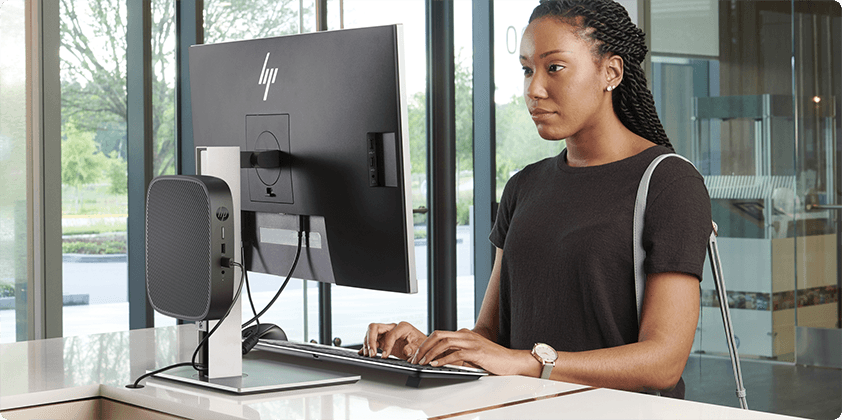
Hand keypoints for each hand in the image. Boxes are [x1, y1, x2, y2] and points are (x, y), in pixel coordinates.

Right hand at [359, 321, 426, 359]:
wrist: (422, 348)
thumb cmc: (422, 346)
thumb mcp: (420, 347)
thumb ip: (413, 348)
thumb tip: (405, 350)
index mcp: (403, 327)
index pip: (390, 334)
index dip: (387, 345)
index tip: (385, 356)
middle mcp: (393, 328)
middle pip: (375, 327)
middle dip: (370, 340)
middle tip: (371, 354)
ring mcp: (386, 333)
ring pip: (371, 334)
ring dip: (367, 344)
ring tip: (368, 356)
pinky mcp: (383, 340)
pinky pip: (372, 341)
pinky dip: (366, 346)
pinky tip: (362, 352)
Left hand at [410, 328, 528, 375]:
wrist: (511, 360)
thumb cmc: (492, 358)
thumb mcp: (471, 353)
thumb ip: (457, 352)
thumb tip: (440, 359)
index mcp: (463, 333)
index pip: (439, 334)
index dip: (426, 343)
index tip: (418, 354)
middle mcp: (466, 335)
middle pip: (438, 335)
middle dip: (424, 346)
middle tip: (416, 358)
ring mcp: (471, 342)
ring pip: (444, 342)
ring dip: (430, 353)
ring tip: (423, 362)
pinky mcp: (476, 352)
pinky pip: (455, 354)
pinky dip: (443, 360)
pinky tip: (436, 365)